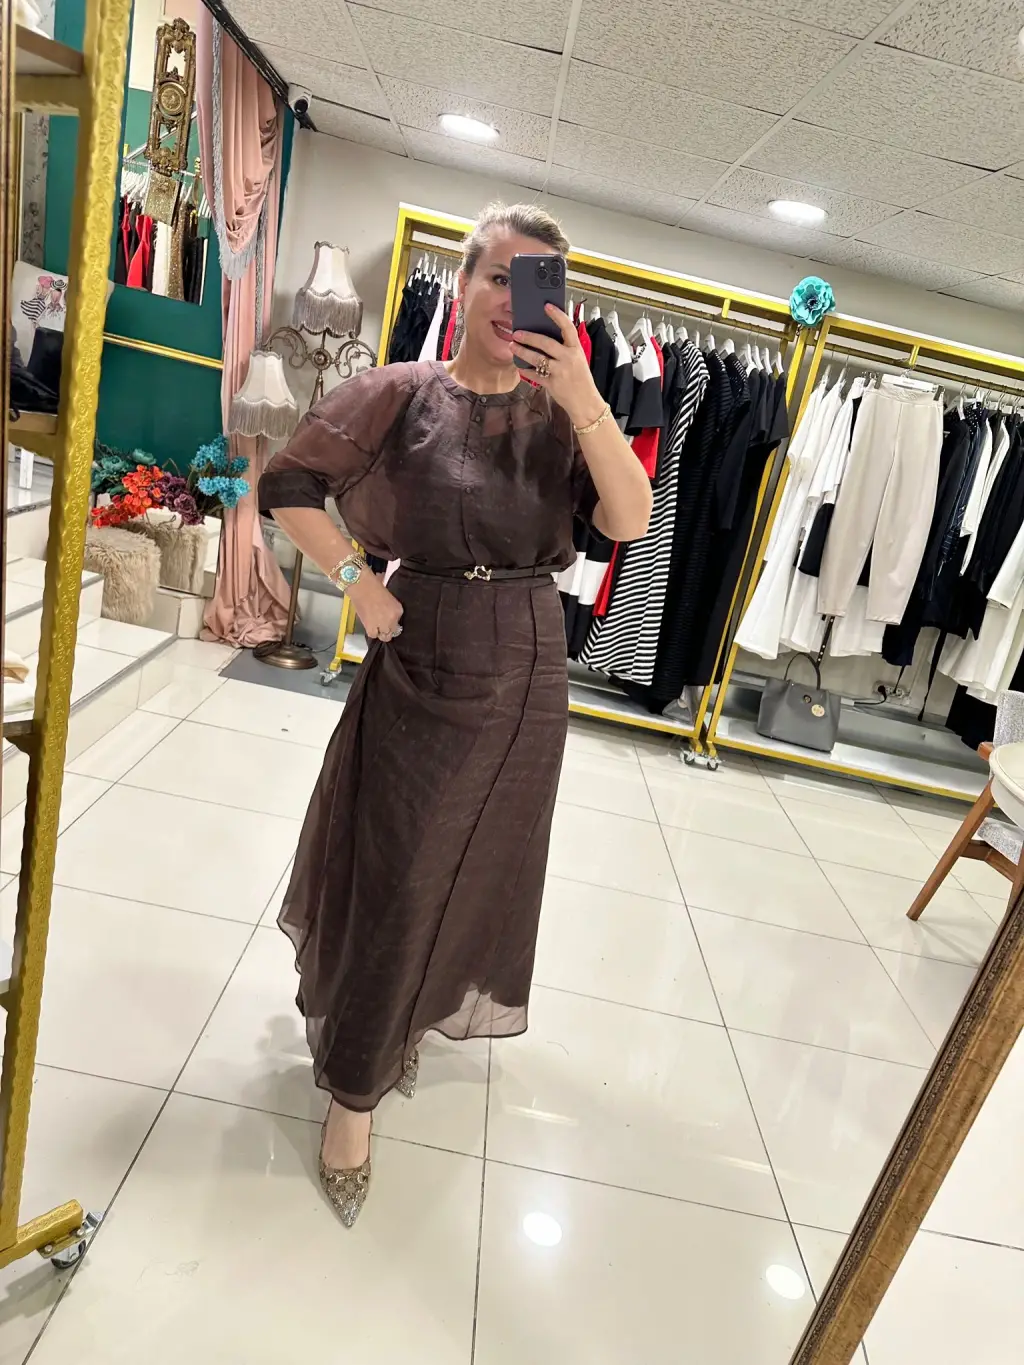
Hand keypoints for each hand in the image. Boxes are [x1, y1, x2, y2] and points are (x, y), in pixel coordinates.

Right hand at [347, 572, 403, 642]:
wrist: (361, 585)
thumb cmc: (374, 587)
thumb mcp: (389, 598)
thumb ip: (391, 610)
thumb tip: (388, 617)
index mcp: (398, 610)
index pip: (398, 624)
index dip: (392, 624)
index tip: (388, 622)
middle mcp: (392, 619)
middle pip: (392, 632)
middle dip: (387, 630)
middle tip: (382, 626)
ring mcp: (382, 624)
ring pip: (383, 636)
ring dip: (380, 633)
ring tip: (375, 627)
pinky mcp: (371, 626)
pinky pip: (373, 635)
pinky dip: (372, 632)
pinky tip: (369, 626)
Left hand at [512, 305, 605, 427]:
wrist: (586, 403)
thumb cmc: (581, 380)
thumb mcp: (579, 360)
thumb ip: (565, 350)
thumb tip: (545, 338)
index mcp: (577, 350)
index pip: (568, 327)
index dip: (557, 315)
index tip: (547, 306)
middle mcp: (568, 359)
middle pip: (546, 343)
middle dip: (529, 337)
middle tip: (516, 333)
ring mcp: (560, 372)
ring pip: (537, 359)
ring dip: (522, 352)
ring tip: (513, 347)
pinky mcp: (552, 384)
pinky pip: (534, 375)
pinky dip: (525, 370)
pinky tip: (519, 366)